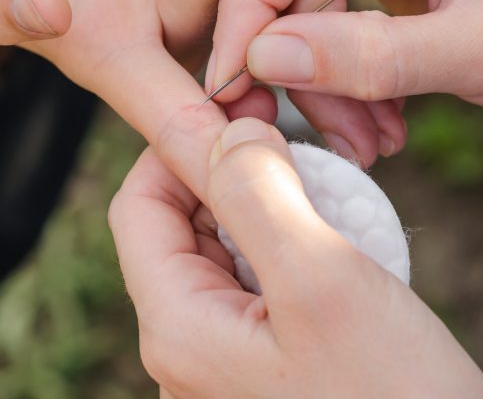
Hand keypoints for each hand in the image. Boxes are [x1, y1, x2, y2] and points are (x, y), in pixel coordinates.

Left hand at [109, 117, 482, 397]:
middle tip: (295, 144)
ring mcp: (226, 371)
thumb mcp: (323, 279)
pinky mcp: (270, 376)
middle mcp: (187, 355)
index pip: (139, 206)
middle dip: (231, 175)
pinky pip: (260, 292)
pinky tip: (343, 246)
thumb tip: (226, 129)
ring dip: (269, 211)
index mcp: (178, 330)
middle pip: (180, 230)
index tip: (242, 109)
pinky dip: (292, 252)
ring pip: (224, 256)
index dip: (181, 145)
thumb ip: (257, 193)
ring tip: (329, 194)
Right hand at [208, 0, 482, 170]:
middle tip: (300, 125)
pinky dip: (333, 58)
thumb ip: (369, 57)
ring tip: (360, 134)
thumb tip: (262, 57)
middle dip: (291, 50)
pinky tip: (363, 108)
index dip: (252, 0)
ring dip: (316, 67)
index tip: (227, 73)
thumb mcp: (477, 54)